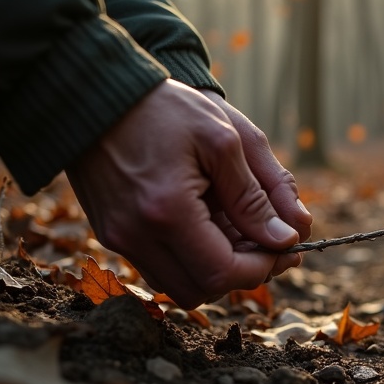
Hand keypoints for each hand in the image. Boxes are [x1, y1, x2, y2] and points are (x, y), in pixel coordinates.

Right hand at [66, 79, 311, 308]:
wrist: (95, 92)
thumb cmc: (165, 108)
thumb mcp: (225, 140)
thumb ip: (258, 195)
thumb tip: (288, 238)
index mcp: (167, 211)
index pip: (224, 272)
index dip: (262, 267)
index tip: (285, 245)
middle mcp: (135, 235)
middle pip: (201, 290)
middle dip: (240, 272)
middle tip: (266, 241)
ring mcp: (118, 238)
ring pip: (178, 285)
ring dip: (215, 268)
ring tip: (238, 229)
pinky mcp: (111, 233)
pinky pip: (158, 266)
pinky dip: (189, 257)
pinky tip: (208, 223)